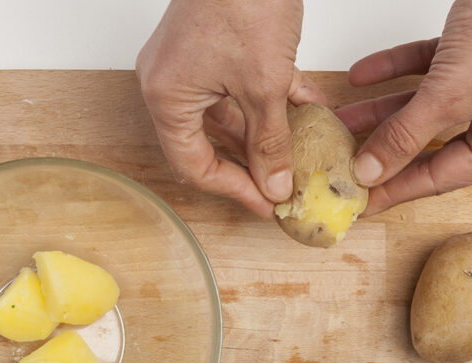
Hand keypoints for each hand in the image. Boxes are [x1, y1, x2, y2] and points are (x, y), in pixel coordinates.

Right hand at [136, 0, 325, 217]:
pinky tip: (305, 110)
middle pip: (210, 143)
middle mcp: (171, 83)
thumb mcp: (263, 85)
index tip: (265, 203)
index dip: (232, 189)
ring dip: (265, 134)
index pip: (193, 165)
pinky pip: (239, 89)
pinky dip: (270, 102)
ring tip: (300, 152)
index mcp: (167, 96)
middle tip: (282, 184)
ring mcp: (193, 65)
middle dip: (251, 164)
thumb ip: (269, 141)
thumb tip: (273, 183)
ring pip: (229, 117)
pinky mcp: (216, 50)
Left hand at [337, 0, 471, 215]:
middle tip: (348, 167)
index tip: (364, 202)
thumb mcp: (449, 94)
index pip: (443, 177)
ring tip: (343, 121)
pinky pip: (426, 73)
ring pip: (423, 109)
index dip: (398, 189)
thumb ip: (406, 134)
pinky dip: (395, 74)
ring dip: (381, 112)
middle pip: (431, 145)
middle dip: (386, 150)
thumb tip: (372, 170)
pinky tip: (362, 76)